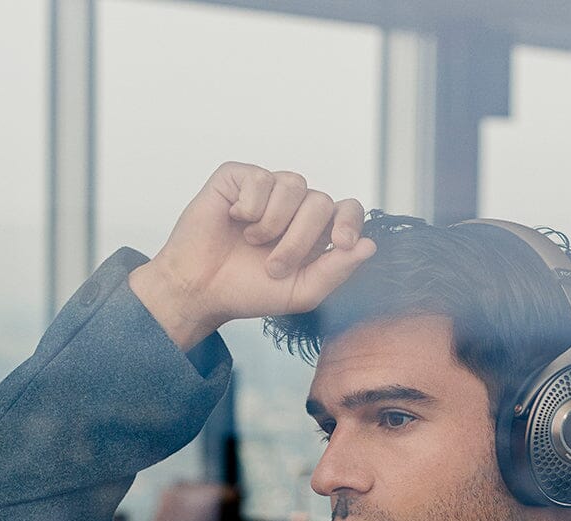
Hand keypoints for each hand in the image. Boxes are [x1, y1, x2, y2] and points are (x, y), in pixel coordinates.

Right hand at [128, 161, 375, 349]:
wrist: (202, 290)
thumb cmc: (248, 291)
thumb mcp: (302, 292)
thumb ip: (336, 270)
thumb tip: (368, 246)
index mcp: (315, 232)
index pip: (348, 210)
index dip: (349, 221)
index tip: (340, 243)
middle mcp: (294, 207)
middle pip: (321, 202)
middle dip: (300, 239)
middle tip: (274, 266)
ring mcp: (267, 190)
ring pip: (294, 185)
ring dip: (275, 223)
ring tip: (254, 243)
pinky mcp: (238, 178)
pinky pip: (260, 177)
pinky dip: (250, 206)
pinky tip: (235, 220)